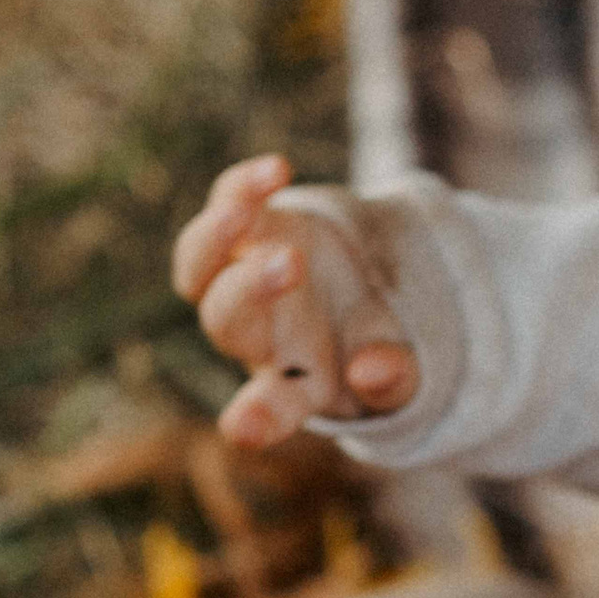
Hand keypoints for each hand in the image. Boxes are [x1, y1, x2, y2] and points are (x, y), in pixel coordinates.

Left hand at [172, 154, 419, 445]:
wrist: (363, 284)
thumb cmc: (376, 337)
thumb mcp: (399, 366)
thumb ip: (393, 378)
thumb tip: (372, 370)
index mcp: (295, 382)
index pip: (270, 407)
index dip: (257, 417)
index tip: (243, 428)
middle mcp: (257, 333)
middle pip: (228, 321)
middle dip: (250, 291)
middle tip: (292, 263)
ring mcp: (242, 276)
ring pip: (199, 265)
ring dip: (215, 237)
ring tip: (244, 210)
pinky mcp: (248, 227)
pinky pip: (228, 204)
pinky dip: (242, 187)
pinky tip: (276, 169)